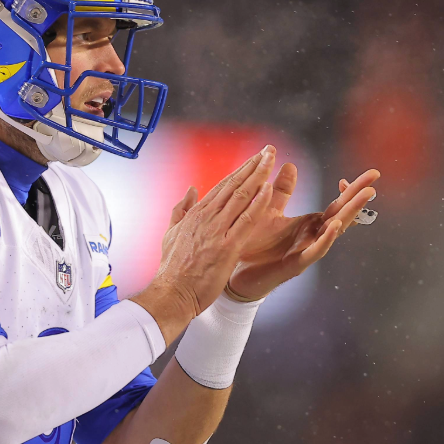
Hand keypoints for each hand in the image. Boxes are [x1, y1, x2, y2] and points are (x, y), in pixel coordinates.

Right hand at [134, 146, 277, 343]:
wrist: (172, 293)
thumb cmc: (172, 269)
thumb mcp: (171, 233)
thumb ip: (181, 209)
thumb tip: (191, 189)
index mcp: (196, 214)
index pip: (223, 186)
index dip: (240, 170)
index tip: (254, 159)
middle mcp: (207, 217)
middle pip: (234, 185)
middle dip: (253, 165)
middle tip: (268, 150)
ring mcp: (217, 230)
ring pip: (242, 196)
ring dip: (259, 175)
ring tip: (271, 159)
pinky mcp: (227, 246)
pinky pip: (247, 220)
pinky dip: (258, 202)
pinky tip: (268, 188)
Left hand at [225, 166, 379, 300]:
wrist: (236, 273)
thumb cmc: (254, 244)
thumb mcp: (269, 211)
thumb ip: (282, 191)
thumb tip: (291, 164)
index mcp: (309, 224)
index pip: (336, 204)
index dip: (349, 189)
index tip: (364, 175)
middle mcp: (312, 236)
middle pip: (341, 213)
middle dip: (358, 195)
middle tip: (374, 177)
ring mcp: (306, 251)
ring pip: (333, 231)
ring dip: (349, 213)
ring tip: (364, 196)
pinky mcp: (296, 264)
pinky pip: (315, 251)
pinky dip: (326, 238)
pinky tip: (336, 225)